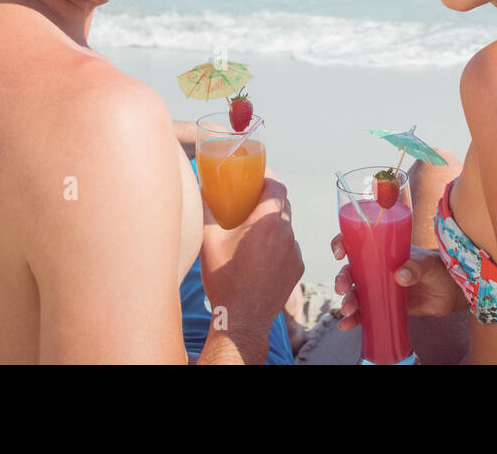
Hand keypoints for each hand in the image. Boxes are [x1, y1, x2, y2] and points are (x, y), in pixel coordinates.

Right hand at [200, 179, 303, 338]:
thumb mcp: (208, 242)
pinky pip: (290, 247)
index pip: (277, 187)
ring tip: (254, 229)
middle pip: (284, 205)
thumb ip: (205, 212)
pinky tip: (261, 253)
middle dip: (269, 198)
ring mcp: (294, 253)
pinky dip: (278, 243)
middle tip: (250, 199)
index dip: (268, 178)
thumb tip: (199, 191)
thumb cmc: (224, 280)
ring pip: (287, 227)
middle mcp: (286, 234)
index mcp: (266, 223)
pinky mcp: (297, 268)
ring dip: (274, 223)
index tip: (255, 178)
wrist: (242, 319)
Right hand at [330, 236, 461, 330]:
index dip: (344, 244)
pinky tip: (347, 325)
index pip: (359, 242)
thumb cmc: (440, 269)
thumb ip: (415, 267)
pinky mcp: (384, 306)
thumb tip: (400, 275)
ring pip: (356, 293)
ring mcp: (380, 288)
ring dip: (348, 301)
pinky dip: (354, 319)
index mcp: (385, 250)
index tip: (340, 252)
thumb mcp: (428, 264)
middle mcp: (378, 268)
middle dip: (343, 279)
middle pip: (352, 270)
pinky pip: (365, 313)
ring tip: (347, 310)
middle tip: (342, 288)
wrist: (451, 293)